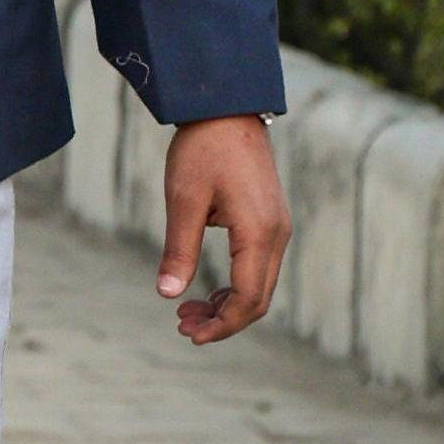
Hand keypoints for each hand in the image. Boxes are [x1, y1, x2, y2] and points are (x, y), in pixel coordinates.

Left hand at [159, 115, 289, 343]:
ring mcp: (277, 228)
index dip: (222, 325)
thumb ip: (178, 250)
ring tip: (186, 313)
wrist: (226, 108)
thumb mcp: (182, 200)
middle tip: (182, 328)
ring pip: (260, 284)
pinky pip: (258, 266)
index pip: (248, 298)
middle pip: (258, 298)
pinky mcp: (269, 220)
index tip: (190, 335)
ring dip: (228, 305)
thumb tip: (167, 294)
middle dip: (223, 320)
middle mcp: (277, 235)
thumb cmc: (201, 150)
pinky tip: (206, 291)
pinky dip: (235, 285)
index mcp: (259, 234)